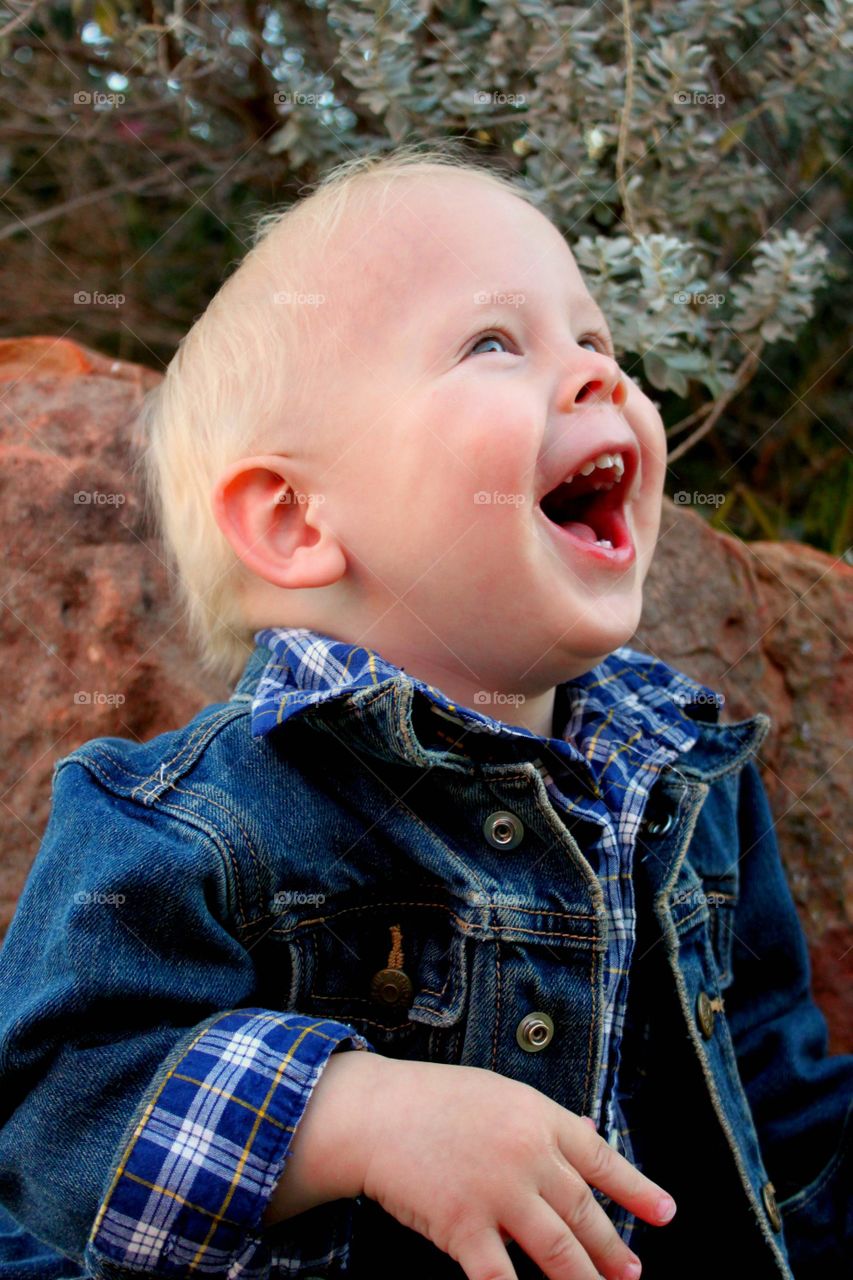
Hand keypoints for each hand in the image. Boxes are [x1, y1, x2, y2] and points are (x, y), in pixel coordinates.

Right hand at [359, 1057, 675, 1279]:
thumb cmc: (433, 1098)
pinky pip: (502, 1278)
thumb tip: (591, 1134)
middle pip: (584, 1213)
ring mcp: (498, 1193)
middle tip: (632, 1273)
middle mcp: (528, 1155)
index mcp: (539, 1117)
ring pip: (558, 1251)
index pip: (601, 1158)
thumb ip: (544, 1119)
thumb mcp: (498, 1093)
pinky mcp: (464, 1227)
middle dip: (614, 1249)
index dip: (637, 1190)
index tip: (666, 1214)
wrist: (375, 1113)